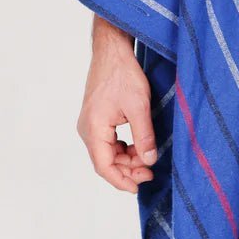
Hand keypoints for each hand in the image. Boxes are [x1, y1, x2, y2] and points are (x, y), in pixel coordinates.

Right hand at [77, 17, 157, 193]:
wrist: (112, 51)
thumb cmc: (123, 74)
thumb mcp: (139, 106)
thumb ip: (144, 137)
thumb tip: (149, 161)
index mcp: (93, 128)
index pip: (103, 166)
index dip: (121, 181)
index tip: (138, 187)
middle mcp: (87, 129)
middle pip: (105, 162)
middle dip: (128, 171)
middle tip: (151, 172)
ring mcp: (91, 124)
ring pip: (108, 154)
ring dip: (127, 160)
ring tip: (148, 161)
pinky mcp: (97, 119)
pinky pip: (109, 143)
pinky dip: (124, 149)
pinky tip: (139, 148)